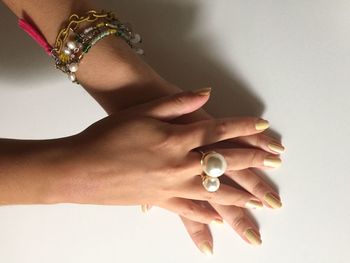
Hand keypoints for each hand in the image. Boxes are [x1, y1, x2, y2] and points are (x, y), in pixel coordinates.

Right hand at [64, 89, 272, 219]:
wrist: (81, 166)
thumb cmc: (109, 134)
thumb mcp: (143, 111)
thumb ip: (179, 102)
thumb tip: (206, 93)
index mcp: (177, 139)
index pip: (220, 131)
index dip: (244, 128)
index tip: (264, 127)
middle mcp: (180, 164)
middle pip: (225, 163)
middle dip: (254, 162)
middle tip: (275, 164)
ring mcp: (172, 186)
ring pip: (215, 192)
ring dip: (241, 195)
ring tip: (261, 202)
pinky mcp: (161, 201)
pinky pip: (190, 210)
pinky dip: (208, 216)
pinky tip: (221, 222)